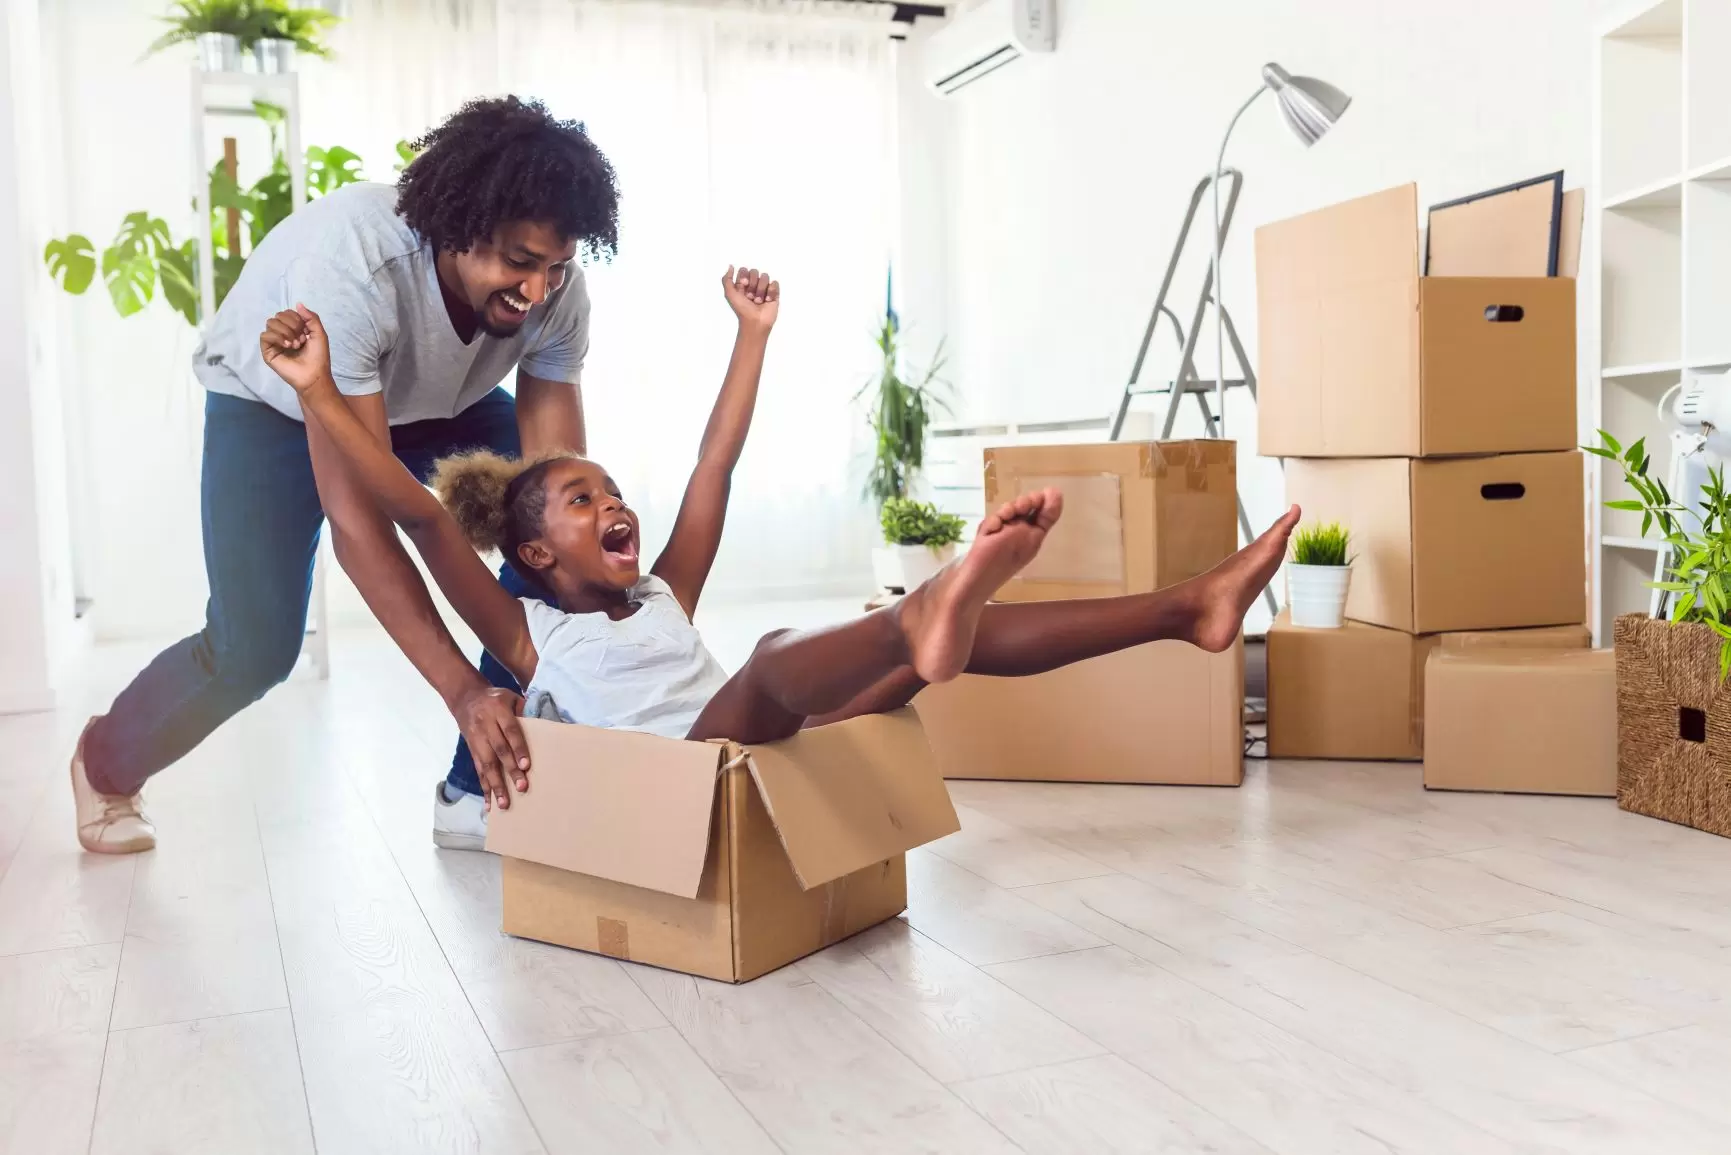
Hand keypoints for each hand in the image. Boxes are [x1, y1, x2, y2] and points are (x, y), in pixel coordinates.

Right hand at [260, 303, 331, 395]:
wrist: (314, 374)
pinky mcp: (267, 351)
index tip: (306, 333)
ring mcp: (274, 342)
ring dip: (285, 331)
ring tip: (295, 344)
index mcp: (293, 329)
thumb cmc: (318, 356)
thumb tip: (298, 303)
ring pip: (270, 323)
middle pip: (278, 315)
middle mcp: (282, 333)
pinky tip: (287, 346)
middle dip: (291, 324)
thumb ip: (311, 317)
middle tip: (301, 340)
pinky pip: (264, 335)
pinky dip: (277, 337)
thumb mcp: (319, 333)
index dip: (297, 319)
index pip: (287, 312)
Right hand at [449, 684, 530, 809]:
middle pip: (498, 751)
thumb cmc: (495, 698)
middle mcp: (485, 726)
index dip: (518, 749)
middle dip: (510, 771)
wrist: (465, 697)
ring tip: (504, 804)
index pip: (510, 732)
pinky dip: (484, 788)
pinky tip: (488, 804)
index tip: (526, 766)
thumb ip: (524, 709)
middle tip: (521, 788)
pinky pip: (478, 770)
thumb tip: (543, 724)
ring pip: (486, 765)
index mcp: (498, 710)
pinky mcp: (471, 750)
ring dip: (495, 786)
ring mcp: (476, 740)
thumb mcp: (511, 696)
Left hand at [721, 266, 778, 332]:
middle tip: (750, 296)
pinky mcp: (774, 293)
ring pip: (765, 277)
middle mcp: (753, 284)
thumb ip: (727, 279)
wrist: (755, 322)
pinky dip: (771, 292)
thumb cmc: (742, 309)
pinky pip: (774, 283)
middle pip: (755, 271)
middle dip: (753, 284)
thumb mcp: (729, 294)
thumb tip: (731, 266)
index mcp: (742, 284)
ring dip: (760, 290)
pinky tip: (767, 300)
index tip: (743, 286)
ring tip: (758, 301)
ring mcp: (764, 288)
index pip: (744, 270)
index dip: (744, 276)